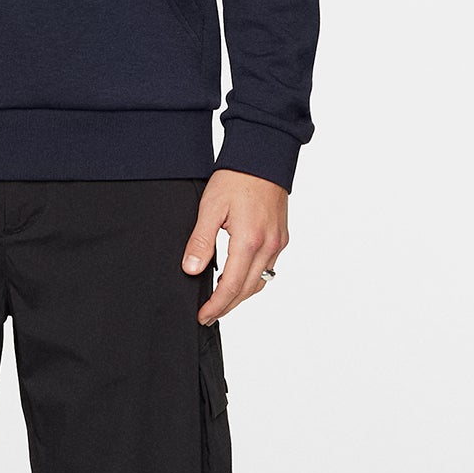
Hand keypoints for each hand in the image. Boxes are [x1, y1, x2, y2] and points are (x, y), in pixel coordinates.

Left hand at [183, 170, 287, 324]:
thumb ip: (201, 242)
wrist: (263, 156)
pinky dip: (252, 280)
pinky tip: (238, 278)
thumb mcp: (210, 207)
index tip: (202, 315)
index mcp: (249, 241)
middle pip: (247, 290)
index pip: (231, 286)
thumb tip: (192, 270)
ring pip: (260, 282)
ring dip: (240, 295)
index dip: (216, 305)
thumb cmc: (236, 178)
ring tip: (221, 301)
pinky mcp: (281, 237)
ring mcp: (278, 243)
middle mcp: (268, 246)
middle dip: (227, 306)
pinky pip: (268, 268)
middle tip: (208, 315)